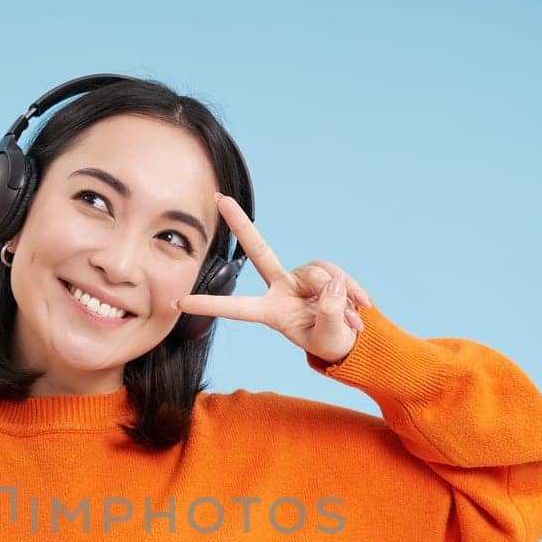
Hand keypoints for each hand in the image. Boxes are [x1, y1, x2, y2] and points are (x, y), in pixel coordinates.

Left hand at [171, 193, 373, 364]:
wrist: (351, 339)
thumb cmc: (330, 343)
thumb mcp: (329, 338)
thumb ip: (330, 314)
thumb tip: (334, 284)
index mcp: (271, 313)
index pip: (236, 307)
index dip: (209, 304)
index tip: (179, 301)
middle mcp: (281, 288)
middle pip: (259, 250)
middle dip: (241, 223)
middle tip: (219, 198)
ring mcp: (301, 277)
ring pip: (320, 275)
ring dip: (341, 298)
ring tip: (354, 319)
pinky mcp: (323, 272)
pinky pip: (338, 274)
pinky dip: (352, 291)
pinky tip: (363, 306)